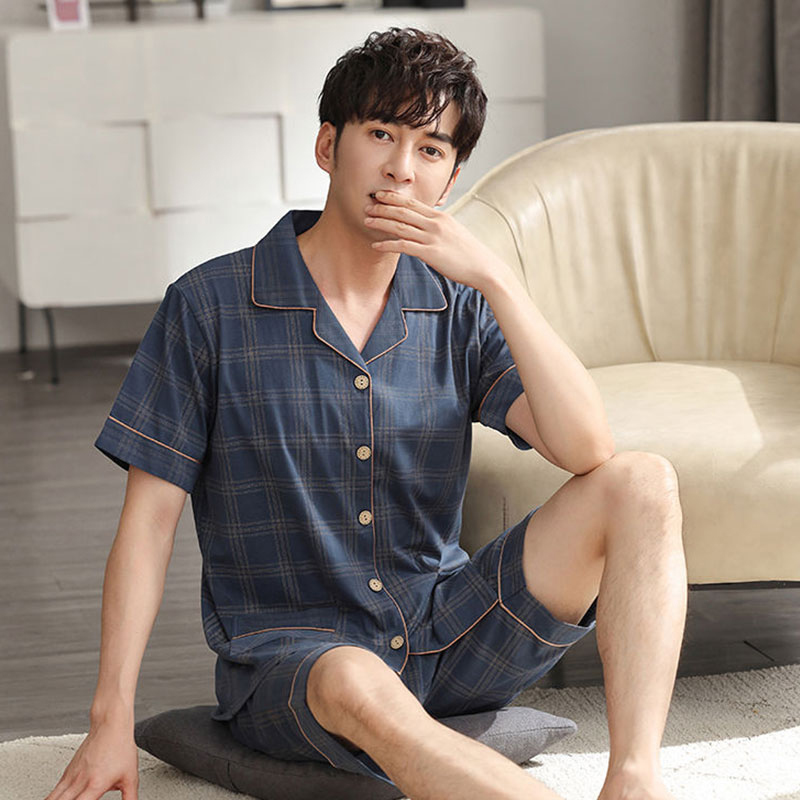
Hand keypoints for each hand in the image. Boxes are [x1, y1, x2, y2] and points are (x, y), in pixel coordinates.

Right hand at [44, 718, 138, 799]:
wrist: (110, 725)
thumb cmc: (120, 747)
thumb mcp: (131, 777)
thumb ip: (130, 797)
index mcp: (95, 785)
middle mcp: (79, 782)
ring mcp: (71, 776)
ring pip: (51, 798)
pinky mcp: (67, 771)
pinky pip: (54, 791)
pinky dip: (52, 799)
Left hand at [364, 190, 510, 291]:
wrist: (484, 267)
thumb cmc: (469, 253)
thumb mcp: (454, 232)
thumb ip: (439, 227)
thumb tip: (427, 226)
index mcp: (440, 217)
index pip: (412, 203)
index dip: (393, 198)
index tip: (379, 195)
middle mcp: (435, 224)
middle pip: (403, 211)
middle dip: (382, 207)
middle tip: (366, 205)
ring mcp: (432, 238)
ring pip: (401, 226)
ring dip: (381, 223)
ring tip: (366, 221)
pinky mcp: (431, 253)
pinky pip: (404, 246)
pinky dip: (387, 245)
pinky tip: (376, 245)